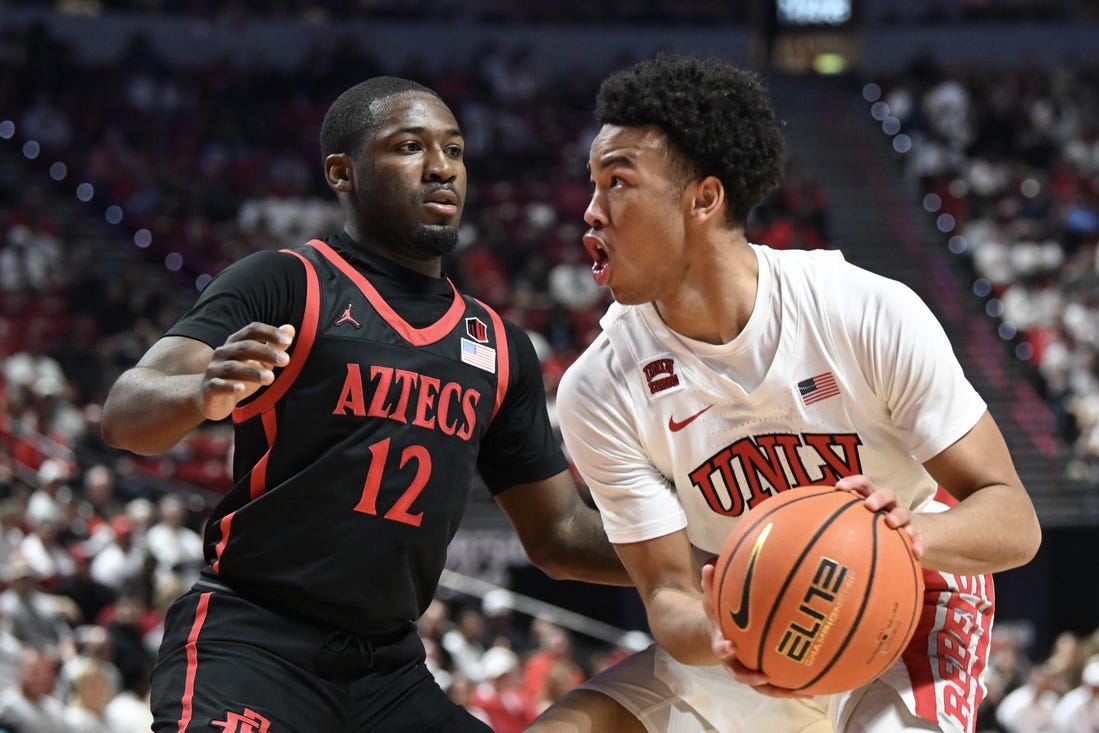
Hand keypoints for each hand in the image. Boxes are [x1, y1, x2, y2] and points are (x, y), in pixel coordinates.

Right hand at [198, 323, 294, 420]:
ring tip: (271, 378)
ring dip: (252, 371)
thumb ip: (274, 346)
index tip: (288, 341)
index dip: (270, 333)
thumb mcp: (260, 361)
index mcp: (236, 342)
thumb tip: (290, 328)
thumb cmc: (239, 376)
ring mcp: (214, 370)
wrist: (209, 397)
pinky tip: (241, 388)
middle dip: (266, 352)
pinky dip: (229, 386)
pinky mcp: (209, 388)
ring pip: (233, 367)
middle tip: (286, 360)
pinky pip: (218, 385)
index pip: (252, 330)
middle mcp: (223, 352)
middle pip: (244, 347)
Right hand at [701, 561, 811, 698]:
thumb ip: (710, 586)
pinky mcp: (763, 676)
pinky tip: (814, 688)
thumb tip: (709, 566)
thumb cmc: (720, 616)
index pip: (720, 647)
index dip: (724, 648)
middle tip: (764, 677)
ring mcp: (749, 671)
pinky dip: (792, 687)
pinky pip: (777, 684)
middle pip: (741, 674)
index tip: (731, 645)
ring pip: (763, 687)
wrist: (723, 634)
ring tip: (801, 691)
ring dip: (780, 691)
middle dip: (752, 678)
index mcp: (722, 644)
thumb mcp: (712, 601)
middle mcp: (734, 662)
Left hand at [835, 474, 924, 558]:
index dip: (852, 482)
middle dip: (877, 497)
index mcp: (872, 497)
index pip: (863, 483)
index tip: (838, 488)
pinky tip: (916, 553)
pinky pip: (920, 538)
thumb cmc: (874, 524)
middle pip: (886, 493)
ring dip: (898, 516)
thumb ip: (838, 521)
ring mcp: (904, 517)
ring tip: (891, 523)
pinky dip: (918, 544)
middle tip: (868, 505)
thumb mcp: (858, 520)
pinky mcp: (917, 533)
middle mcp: (889, 504)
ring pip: (904, 512)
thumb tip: (805, 532)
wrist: (910, 532)